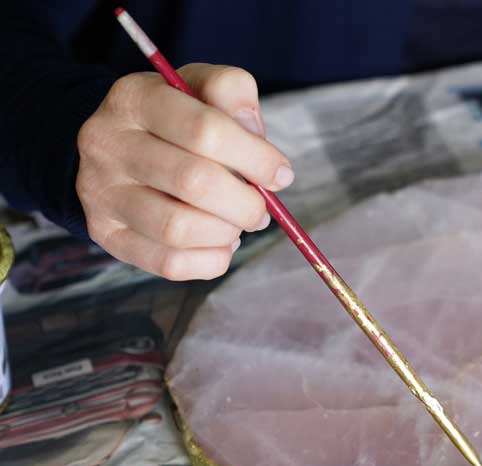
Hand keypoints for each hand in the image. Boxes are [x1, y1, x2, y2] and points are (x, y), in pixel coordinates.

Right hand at [76, 64, 293, 279]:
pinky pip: (169, 263)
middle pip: (193, 182)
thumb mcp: (200, 87)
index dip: (256, 158)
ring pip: (178, 228)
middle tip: (261, 208)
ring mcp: (101, 193)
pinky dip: (210, 260)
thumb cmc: (174, 117)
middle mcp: (106, 143)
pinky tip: (220, 243)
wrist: (115, 146)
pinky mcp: (106, 234)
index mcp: (134, 98)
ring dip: (226, 232)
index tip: (281, 174)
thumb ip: (233, 94)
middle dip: (245, 202)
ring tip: (238, 223)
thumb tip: (267, 158)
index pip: (205, 130)